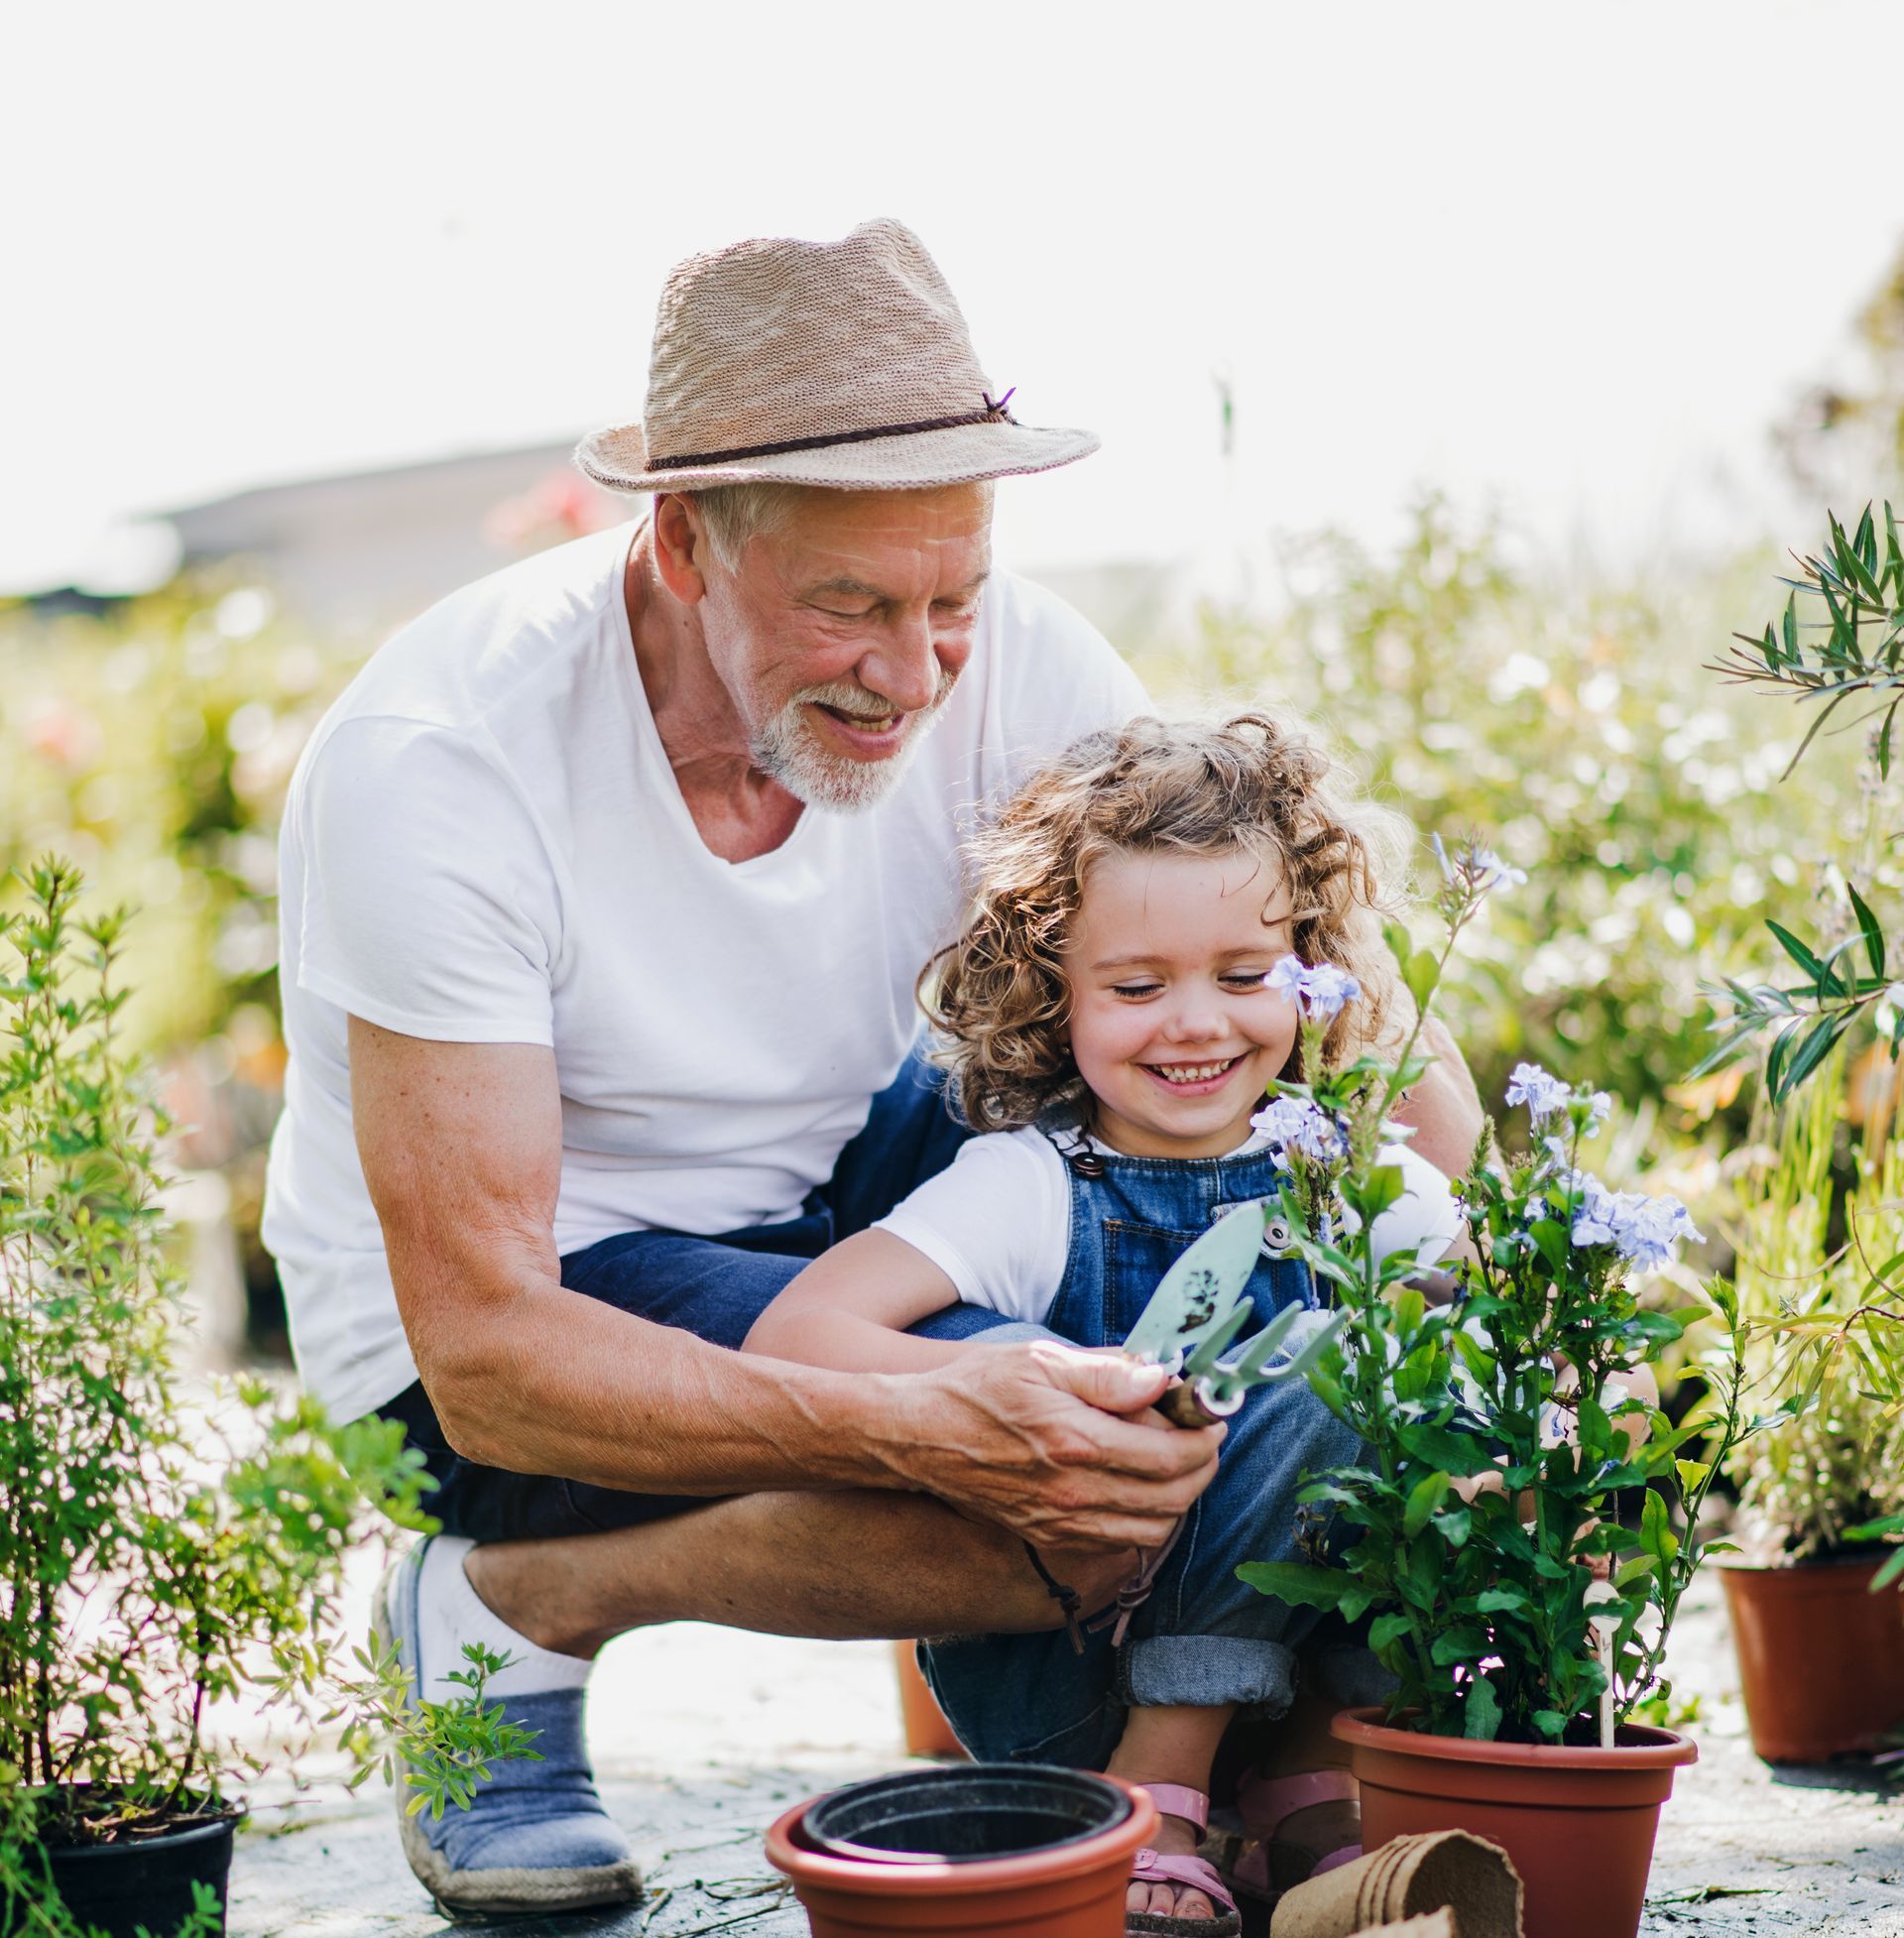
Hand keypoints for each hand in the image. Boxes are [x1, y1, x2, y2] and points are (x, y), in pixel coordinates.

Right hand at [887, 1341, 1224, 1550]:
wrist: (916, 1436)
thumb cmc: (976, 1389)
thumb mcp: (1040, 1361)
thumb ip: (1107, 1373)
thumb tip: (1164, 1378)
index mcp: (1077, 1442)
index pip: (1171, 1456)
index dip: (1204, 1438)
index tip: (1211, 1418)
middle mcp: (1074, 1492)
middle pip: (1172, 1499)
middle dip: (1202, 1469)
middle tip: (1203, 1438)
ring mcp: (1061, 1522)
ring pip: (1152, 1529)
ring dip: (1179, 1499)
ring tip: (1176, 1462)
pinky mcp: (1048, 1536)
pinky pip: (1119, 1542)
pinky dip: (1145, 1520)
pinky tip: (1138, 1488)